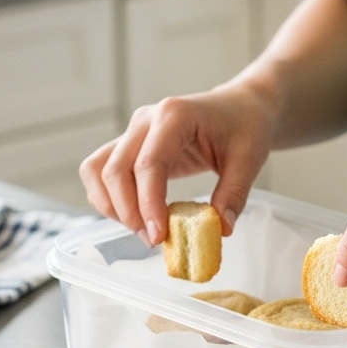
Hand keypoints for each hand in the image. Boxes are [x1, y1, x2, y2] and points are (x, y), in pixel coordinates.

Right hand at [79, 84, 273, 243]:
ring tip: (142, 229)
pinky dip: (109, 198)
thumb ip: (234, 194)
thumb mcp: (249, 159)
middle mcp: (146, 120)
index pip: (149, 163)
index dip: (148, 203)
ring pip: (97, 170)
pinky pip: (100, 171)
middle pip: (115, 169)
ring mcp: (133, 131)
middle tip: (154, 239)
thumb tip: (220, 229)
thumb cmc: (244, 127)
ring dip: (111, 205)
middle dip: (128, 211)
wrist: (239, 108)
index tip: (158, 236)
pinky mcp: (129, 144)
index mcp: (175, 115)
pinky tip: (135, 215)